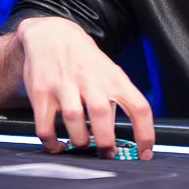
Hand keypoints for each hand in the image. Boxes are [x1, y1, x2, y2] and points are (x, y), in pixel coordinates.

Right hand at [16, 17, 154, 159]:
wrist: (52, 34)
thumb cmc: (85, 59)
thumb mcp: (109, 72)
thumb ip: (116, 98)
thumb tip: (124, 134)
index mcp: (114, 78)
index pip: (138, 106)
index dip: (145, 133)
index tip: (145, 153)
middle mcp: (91, 80)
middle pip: (101, 113)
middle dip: (105, 141)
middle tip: (107, 154)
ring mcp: (65, 85)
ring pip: (73, 119)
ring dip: (79, 140)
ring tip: (82, 144)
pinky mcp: (42, 93)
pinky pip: (45, 125)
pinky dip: (51, 141)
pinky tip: (57, 145)